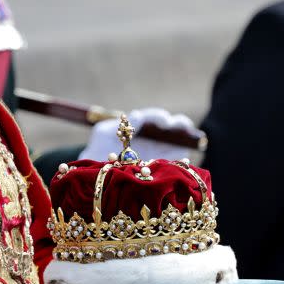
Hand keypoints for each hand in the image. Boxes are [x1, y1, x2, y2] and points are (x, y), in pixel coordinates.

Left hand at [79, 107, 194, 161]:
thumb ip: (120, 123)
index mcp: (139, 125)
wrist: (94, 169)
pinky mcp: (159, 165)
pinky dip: (182, 158)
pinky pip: (174, 160)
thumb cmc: (98, 147)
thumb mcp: (103, 133)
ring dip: (185, 138)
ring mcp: (157, 150)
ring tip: (190, 140)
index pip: (154, 117)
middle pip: (172, 126)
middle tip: (180, 128)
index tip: (163, 122)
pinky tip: (185, 159)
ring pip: (177, 141)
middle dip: (179, 124)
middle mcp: (151, 136)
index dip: (160, 117)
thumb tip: (137, 114)